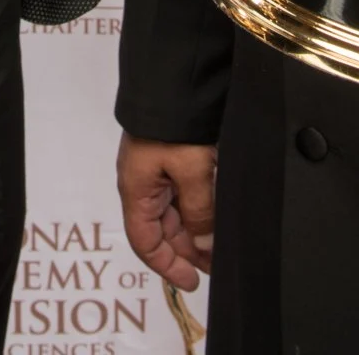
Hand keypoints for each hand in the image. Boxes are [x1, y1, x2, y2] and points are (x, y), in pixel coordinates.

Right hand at [116, 133, 215, 289]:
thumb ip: (199, 213)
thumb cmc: (174, 124)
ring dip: (196, 229)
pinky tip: (217, 213)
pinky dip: (198, 208)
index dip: (167, 266)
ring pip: (174, 212)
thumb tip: (205, 247)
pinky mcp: (170, 157)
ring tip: (221, 241)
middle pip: (161, 229)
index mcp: (136, 190)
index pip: (145, 242)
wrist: (175, 77)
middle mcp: (142, 183)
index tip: (193, 281)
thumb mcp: (191, 172)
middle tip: (218, 262)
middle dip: (188, 249)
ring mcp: (156, 169)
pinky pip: (182, 192)